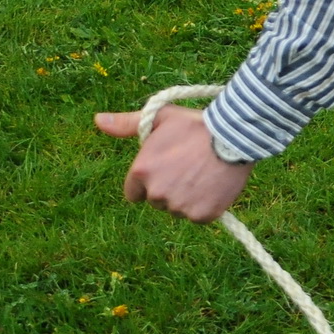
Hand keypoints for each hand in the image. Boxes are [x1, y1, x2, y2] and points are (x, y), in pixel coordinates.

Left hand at [95, 105, 253, 223]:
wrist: (236, 134)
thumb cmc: (196, 124)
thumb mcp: (161, 118)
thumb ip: (127, 123)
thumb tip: (98, 120)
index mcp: (141, 172)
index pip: (134, 193)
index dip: (150, 181)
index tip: (168, 169)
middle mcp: (155, 193)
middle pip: (157, 200)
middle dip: (170, 188)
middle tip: (190, 167)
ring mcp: (178, 206)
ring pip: (178, 209)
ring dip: (188, 197)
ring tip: (206, 173)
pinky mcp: (201, 215)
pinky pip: (198, 215)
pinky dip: (206, 205)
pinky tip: (215, 185)